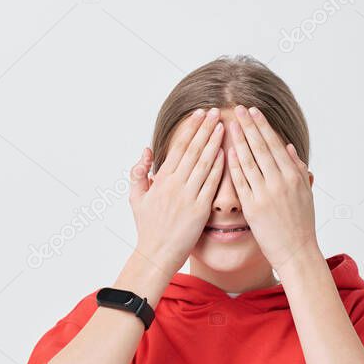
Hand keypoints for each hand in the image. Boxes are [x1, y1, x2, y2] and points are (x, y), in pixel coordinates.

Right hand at [129, 107, 226, 276]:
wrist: (157, 253)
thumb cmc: (148, 227)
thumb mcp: (136, 197)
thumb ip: (139, 172)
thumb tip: (147, 150)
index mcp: (161, 180)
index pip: (178, 147)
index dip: (190, 128)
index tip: (199, 114)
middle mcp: (174, 185)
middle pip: (193, 150)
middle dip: (205, 128)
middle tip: (216, 111)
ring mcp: (188, 196)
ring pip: (204, 163)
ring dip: (215, 143)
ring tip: (224, 126)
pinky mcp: (200, 210)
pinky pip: (212, 184)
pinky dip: (220, 167)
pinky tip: (227, 153)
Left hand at [227, 105, 318, 274]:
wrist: (296, 251)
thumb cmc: (300, 222)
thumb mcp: (304, 192)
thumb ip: (296, 168)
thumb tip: (287, 146)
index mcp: (293, 175)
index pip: (274, 144)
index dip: (262, 126)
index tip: (253, 111)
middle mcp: (280, 181)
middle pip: (261, 148)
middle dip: (249, 126)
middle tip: (238, 108)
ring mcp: (266, 194)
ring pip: (249, 161)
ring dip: (238, 141)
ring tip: (229, 124)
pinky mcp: (253, 208)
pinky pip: (242, 183)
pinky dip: (234, 167)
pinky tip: (227, 152)